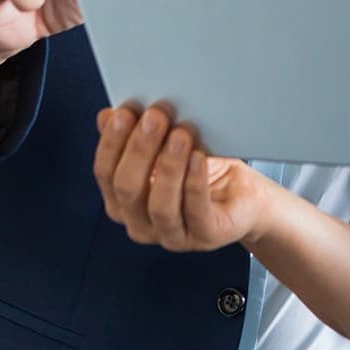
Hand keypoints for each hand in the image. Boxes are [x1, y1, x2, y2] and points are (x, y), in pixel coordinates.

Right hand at [92, 103, 268, 251]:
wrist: (244, 196)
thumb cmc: (202, 170)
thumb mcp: (166, 148)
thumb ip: (136, 135)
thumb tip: (108, 115)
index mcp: (123, 203)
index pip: (106, 174)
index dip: (112, 143)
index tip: (124, 112)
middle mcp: (141, 224)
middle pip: (128, 189)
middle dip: (139, 149)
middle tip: (155, 117)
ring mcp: (172, 236)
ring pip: (160, 205)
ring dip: (169, 166)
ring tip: (181, 134)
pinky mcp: (205, 237)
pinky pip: (196, 211)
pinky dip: (195, 182)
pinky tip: (199, 157)